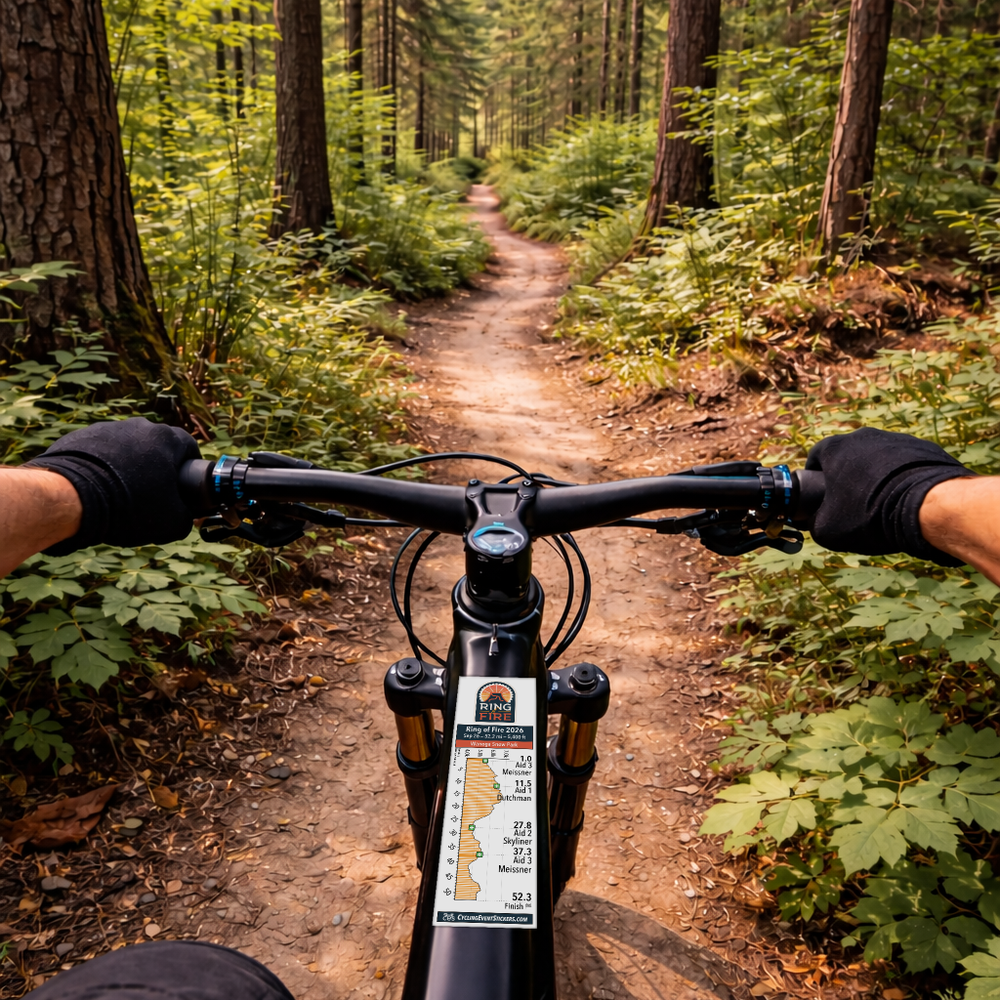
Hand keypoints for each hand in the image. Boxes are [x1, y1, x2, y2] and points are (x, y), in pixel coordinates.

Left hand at [24, 418, 201, 553]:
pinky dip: (103, 468)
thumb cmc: (129, 506)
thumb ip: (188, 516)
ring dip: (129, 467)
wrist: (71, 499)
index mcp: (167, 439)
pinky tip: (98, 490)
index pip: (189, 448)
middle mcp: (140, 427)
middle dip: (157, 468)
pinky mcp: (81, 437)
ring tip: (120, 495)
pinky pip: (101, 452)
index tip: (183, 488)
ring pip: (129, 449)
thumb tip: (186, 516)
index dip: (190, 469)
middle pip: (158, 447)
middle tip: (151, 494)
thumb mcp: (172, 522)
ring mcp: (109, 429)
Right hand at [804, 427, 975, 564]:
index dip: (815, 477)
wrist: (928, 508)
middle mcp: (863, 436)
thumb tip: (814, 522)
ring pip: (879, 458)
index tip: (821, 496)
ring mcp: (896, 438)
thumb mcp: (828, 529)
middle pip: (848, 456)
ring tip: (884, 503)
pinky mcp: (925, 447)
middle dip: (848, 477)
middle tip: (854, 503)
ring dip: (877, 476)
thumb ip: (813, 522)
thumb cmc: (869, 516)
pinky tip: (907, 499)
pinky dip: (903, 477)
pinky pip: (906, 462)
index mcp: (835, 448)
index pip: (816, 458)